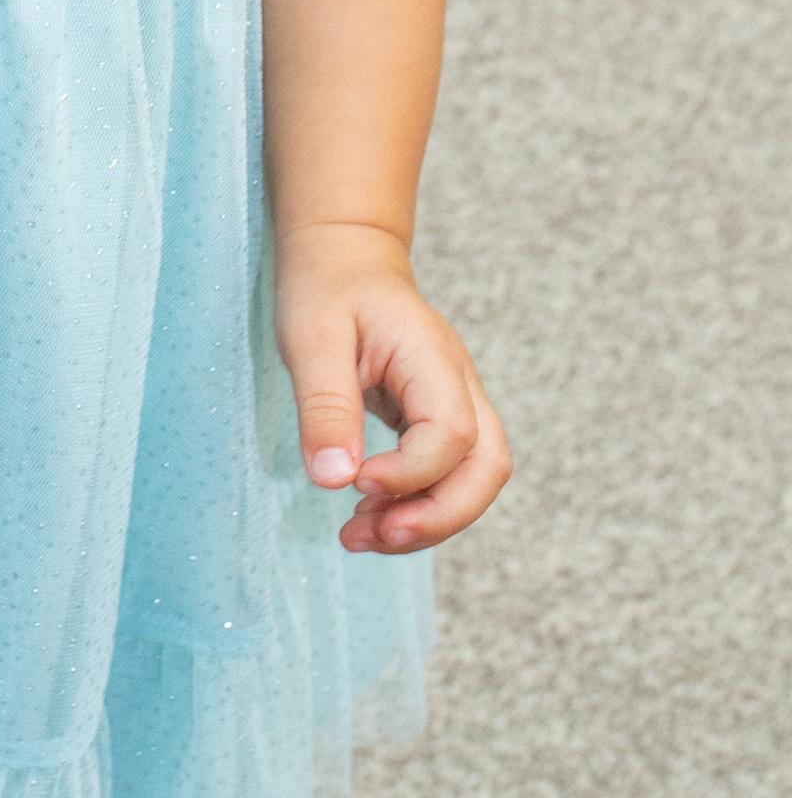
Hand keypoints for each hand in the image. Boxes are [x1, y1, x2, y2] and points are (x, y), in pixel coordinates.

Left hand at [275, 225, 509, 554]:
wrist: (344, 259)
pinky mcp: (437, 422)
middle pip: (487, 467)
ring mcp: (454, 404)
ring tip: (359, 537)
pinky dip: (415, 506)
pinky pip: (447, 476)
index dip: (411, 473)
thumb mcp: (311, 338)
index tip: (354, 482)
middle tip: (372, 536)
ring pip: (474, 480)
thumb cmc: (327, 289)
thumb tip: (334, 480)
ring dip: (426, 521)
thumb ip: (325, 406)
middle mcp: (458, 384)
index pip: (453, 433)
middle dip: (438, 516)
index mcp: (432, 357)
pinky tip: (368, 518)